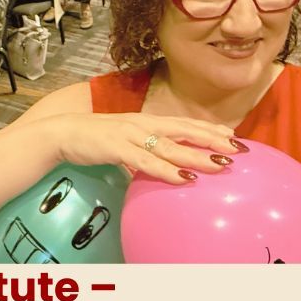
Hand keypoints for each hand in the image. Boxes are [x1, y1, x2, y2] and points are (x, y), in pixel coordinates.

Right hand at [46, 113, 240, 183]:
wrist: (61, 134)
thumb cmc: (94, 141)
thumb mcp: (124, 141)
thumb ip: (144, 149)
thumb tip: (164, 167)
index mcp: (148, 121)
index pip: (186, 123)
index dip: (210, 129)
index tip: (234, 137)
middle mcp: (144, 124)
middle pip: (186, 130)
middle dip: (214, 139)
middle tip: (239, 149)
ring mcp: (131, 134)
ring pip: (171, 146)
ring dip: (197, 156)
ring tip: (220, 164)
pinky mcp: (117, 147)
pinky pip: (146, 161)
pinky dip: (166, 170)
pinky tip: (184, 179)